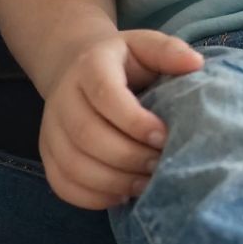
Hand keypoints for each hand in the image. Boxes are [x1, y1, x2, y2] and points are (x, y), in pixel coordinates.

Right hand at [40, 29, 203, 209]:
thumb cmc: (122, 62)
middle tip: (158, 164)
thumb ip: (169, 52)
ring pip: (73, 164)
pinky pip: (63, 184)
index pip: (105, 95)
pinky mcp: (47, 154)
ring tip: (145, 184)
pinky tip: (122, 194)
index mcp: (90, 66)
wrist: (77, 68)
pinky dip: (93, 197)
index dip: (134, 121)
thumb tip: (195, 64)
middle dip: (128, 157)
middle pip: (86, 134)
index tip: (163, 136)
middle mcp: (63, 97)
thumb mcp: (145, 46)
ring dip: (113, 182)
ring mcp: (51, 128)